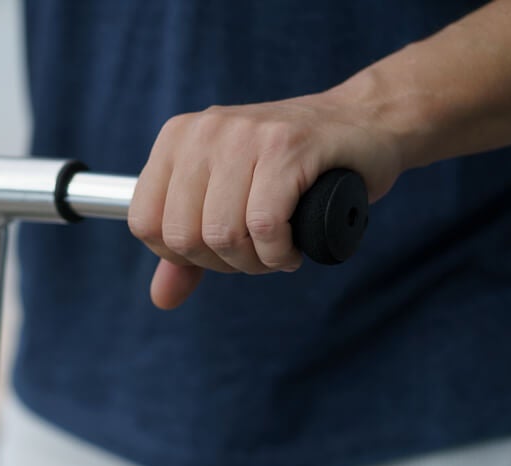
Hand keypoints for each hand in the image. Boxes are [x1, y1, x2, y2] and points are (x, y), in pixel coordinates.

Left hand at [128, 90, 403, 309]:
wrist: (365, 121)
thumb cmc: (292, 168)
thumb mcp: (228, 200)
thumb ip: (190, 250)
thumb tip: (161, 299)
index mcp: (176, 139)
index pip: (145, 222)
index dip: (182, 255)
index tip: (220, 250)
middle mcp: (203, 132)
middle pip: (183, 235)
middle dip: (222, 263)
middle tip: (256, 254)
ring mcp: (244, 135)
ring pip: (223, 234)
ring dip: (255, 262)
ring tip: (277, 250)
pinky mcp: (287, 146)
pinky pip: (265, 226)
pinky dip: (279, 253)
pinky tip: (293, 249)